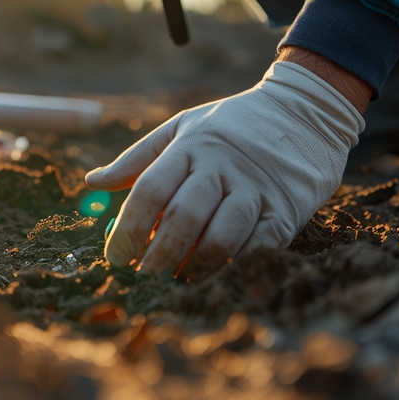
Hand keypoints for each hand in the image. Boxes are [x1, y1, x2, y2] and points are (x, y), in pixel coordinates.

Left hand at [86, 61, 364, 275]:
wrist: (306, 111)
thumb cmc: (232, 125)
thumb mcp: (183, 127)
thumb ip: (138, 158)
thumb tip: (92, 183)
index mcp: (191, 146)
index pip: (150, 190)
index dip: (127, 229)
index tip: (114, 258)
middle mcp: (222, 166)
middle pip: (182, 218)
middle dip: (157, 257)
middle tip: (141, 284)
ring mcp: (257, 188)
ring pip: (221, 237)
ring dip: (194, 269)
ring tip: (175, 288)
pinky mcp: (287, 208)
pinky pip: (258, 245)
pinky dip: (234, 266)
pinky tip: (216, 278)